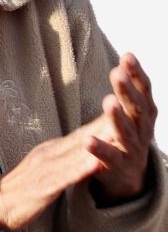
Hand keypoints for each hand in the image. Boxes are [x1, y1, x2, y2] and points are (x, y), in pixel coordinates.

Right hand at [0, 111, 112, 231]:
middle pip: (82, 138)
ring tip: (119, 130)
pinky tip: (97, 162)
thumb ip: (63, 159)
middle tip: (127, 108)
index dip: (103, 121)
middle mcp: (49, 155)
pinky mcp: (43, 188)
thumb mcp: (44, 168)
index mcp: (50, 150)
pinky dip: (82, 169)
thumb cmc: (20, 189)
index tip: (124, 107)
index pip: (82, 134)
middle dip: (105, 124)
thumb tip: (83, 150)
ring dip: (98, 142)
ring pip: (76, 154)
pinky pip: (66, 177)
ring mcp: (46, 170)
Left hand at [88, 52, 156, 202]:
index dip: (137, 74)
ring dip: (117, 117)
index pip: (144, 92)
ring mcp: (132, 149)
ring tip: (108, 101)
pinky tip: (88, 140)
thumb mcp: (131, 112)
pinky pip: (109, 157)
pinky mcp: (117, 166)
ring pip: (126, 132)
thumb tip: (127, 58)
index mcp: (144, 114)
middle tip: (117, 74)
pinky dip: (99, 148)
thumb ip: (129, 89)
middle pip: (136, 109)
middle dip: (127, 92)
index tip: (128, 56)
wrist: (128, 175)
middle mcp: (142, 130)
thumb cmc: (126, 134)